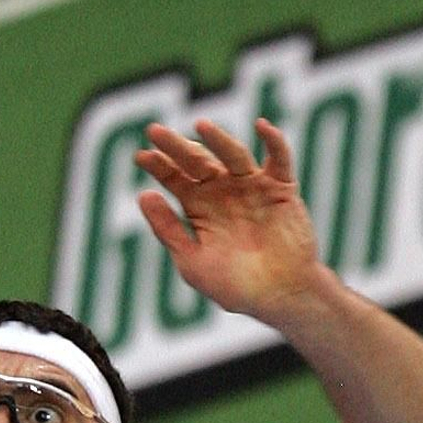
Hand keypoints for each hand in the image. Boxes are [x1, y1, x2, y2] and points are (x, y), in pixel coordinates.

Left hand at [135, 116, 320, 321]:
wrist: (281, 297)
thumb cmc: (234, 286)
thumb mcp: (192, 261)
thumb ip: (168, 230)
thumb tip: (143, 195)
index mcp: (199, 207)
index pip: (174, 178)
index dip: (158, 166)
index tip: (141, 156)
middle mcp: (223, 191)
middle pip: (197, 161)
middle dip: (176, 146)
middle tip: (155, 131)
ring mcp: (252, 187)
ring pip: (233, 154)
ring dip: (218, 139)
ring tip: (200, 125)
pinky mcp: (281, 188)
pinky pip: (279, 159)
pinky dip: (273, 141)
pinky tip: (261, 126)